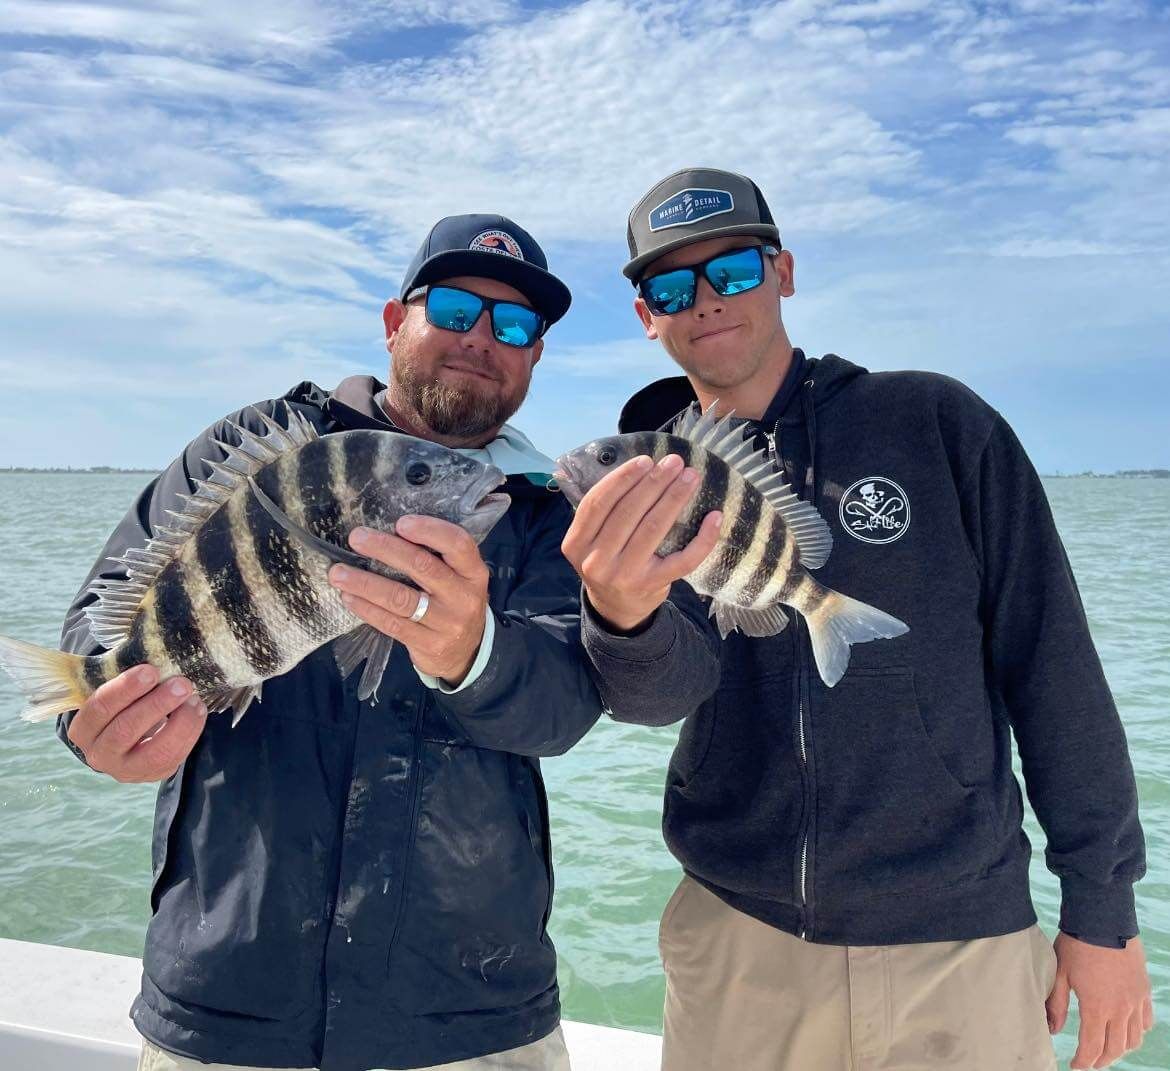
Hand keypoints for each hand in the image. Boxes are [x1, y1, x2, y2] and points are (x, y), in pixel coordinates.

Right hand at [67, 665, 205, 782]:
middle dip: (156, 705)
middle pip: (125, 730)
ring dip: (180, 723)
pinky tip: (198, 711)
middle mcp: (99, 754)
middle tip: (181, 684)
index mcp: (83, 729)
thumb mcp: (117, 693)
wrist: (130, 737)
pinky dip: (190, 732)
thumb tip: (156, 653)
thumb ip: (128, 679)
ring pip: (155, 751)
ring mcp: (126, 770)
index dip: (125, 689)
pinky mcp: (152, 775)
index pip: (98, 709)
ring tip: (194, 698)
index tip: (151, 670)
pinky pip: (175, 757)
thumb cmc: (124, 705)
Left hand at [328, 518, 489, 686]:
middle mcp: (464, 597)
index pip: (458, 544)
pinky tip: (349, 597)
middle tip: (357, 538)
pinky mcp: (428, 644)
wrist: (467, 652)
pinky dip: (367, 608)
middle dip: (385, 549)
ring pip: (401, 599)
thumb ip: (437, 557)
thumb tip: (387, 531)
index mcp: (474, 573)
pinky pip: (392, 624)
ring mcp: (447, 623)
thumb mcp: (460, 578)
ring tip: (338, 573)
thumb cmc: (454, 602)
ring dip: (365, 583)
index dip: (429, 530)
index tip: (400, 523)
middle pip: (423, 567)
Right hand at [561, 454, 721, 631]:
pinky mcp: (652, 585)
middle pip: (628, 512)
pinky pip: (683, 559)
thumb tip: (641, 468)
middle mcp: (596, 561)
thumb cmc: (607, 561)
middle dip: (654, 482)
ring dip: (675, 498)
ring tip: (690, 477)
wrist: (616, 608)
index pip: (597, 503)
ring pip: (653, 529)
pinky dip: (702, 538)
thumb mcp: (590, 541)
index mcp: (576, 544)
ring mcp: (624, 575)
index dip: (621, 479)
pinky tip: (714, 517)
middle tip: (675, 462)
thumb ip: (603, 512)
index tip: (645, 460)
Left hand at [1047, 933, 1153, 1068]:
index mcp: (1097, 1008)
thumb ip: (1057, 1004)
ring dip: (1120, 1050)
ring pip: (1134, 1039)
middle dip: (1101, 1060)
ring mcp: (1136, 1001)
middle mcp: (1121, 1009)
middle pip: (1115, 1049)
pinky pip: (1145, 1021)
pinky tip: (1126, 1030)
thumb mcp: (1060, 974)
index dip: (1083, 1062)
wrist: (1103, 919)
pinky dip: (1137, 1032)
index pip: (1092, 1048)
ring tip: (1107, 1050)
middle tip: (1089, 1062)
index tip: (1075, 1066)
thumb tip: (1053, 1030)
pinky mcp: (1144, 991)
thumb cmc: (1077, 945)